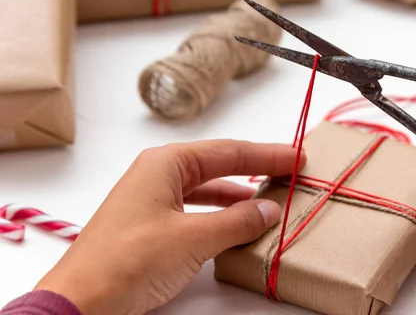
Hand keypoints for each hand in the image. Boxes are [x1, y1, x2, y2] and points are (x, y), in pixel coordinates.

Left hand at [33, 140, 303, 314]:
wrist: (81, 301)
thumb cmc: (129, 260)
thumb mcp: (193, 238)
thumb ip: (236, 222)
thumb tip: (269, 209)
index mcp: (166, 163)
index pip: (228, 152)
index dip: (266, 155)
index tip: (296, 157)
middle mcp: (158, 174)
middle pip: (217, 165)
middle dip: (254, 169)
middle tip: (289, 171)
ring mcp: (152, 199)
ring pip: (207, 188)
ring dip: (238, 193)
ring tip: (269, 197)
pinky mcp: (150, 224)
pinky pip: (195, 209)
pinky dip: (220, 213)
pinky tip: (236, 222)